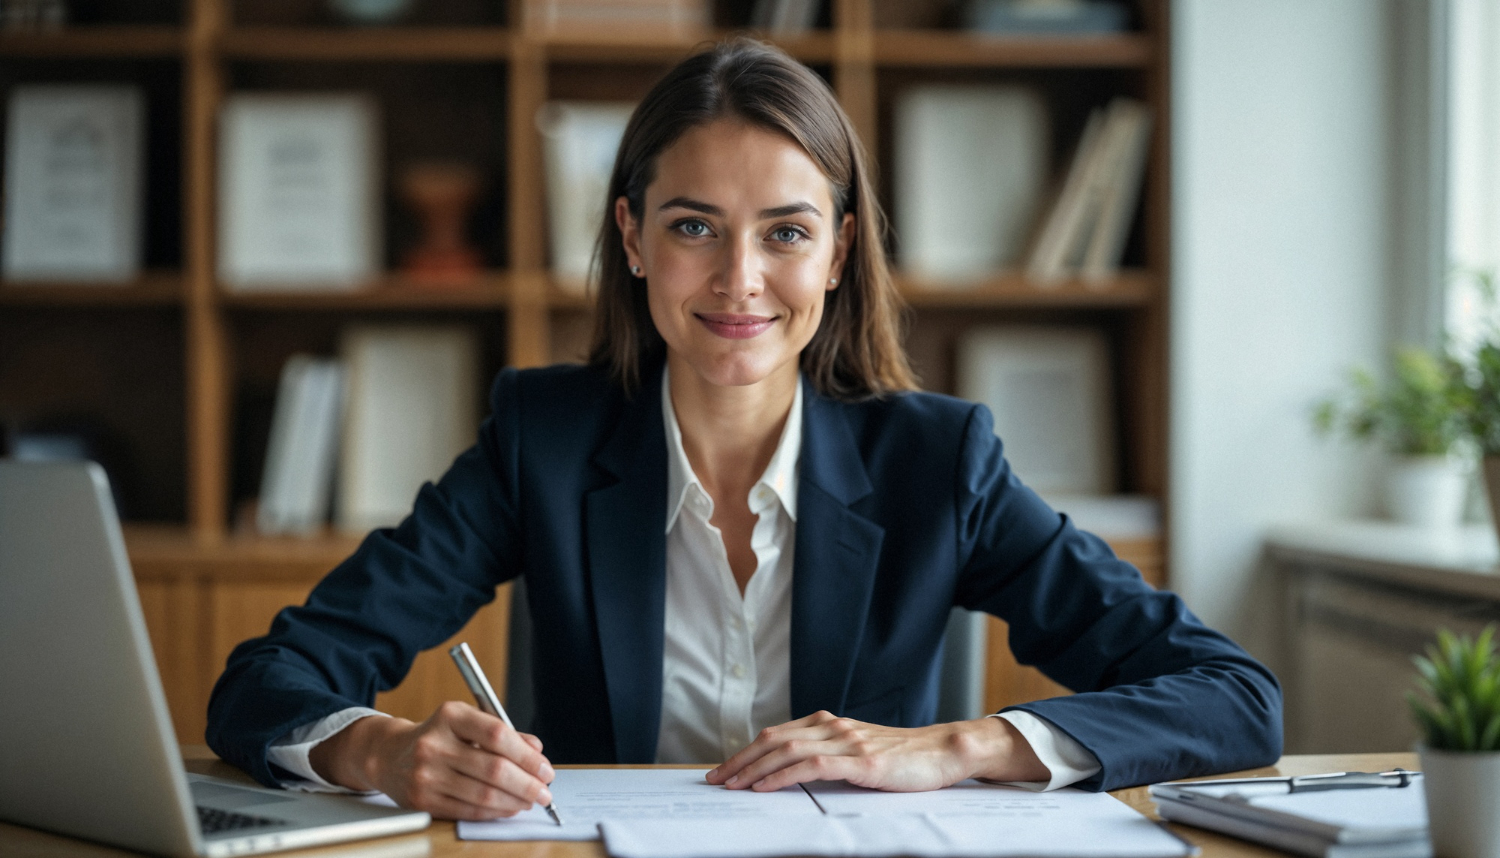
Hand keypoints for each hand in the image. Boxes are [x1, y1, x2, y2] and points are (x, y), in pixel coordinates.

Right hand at [308, 701, 554, 819]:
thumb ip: (503, 734)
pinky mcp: (422, 800)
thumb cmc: (438, 736)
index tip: (545, 768)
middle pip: (493, 769)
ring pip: (483, 794)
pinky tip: (509, 808)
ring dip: (515, 801)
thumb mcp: (467, 723)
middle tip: (545, 790)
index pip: (496, 734)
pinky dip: (495, 812)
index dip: (526, 755)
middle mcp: (434, 744)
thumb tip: (537, 751)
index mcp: (449, 716)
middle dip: (527, 784)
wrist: (388, 755)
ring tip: (531, 800)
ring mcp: (425, 774)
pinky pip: (468, 811)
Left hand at [704, 711, 1048, 792]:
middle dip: (739, 760)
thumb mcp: (859, 752)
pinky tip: (765, 786)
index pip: (777, 734)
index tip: (724, 769)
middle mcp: (834, 726)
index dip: (747, 751)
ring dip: (753, 769)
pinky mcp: (860, 761)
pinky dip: (783, 776)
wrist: (944, 752)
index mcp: (830, 723)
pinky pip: (812, 767)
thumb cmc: (903, 758)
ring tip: (731, 785)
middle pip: (774, 739)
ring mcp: (847, 742)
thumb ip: (829, 755)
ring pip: (787, 750)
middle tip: (714, 779)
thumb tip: (792, 772)